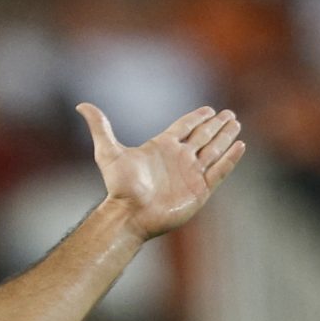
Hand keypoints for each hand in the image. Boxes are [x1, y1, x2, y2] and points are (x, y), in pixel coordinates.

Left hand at [77, 102, 244, 240]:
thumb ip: (100, 127)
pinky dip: (230, 159)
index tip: (209, 110)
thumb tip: (80, 105)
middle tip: (228, 114)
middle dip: (216, 126)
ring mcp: (190, 175)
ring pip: (213, 151)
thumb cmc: (119, 187)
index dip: (196, 118)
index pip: (184, 127)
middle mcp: (179, 159)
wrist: (129, 215)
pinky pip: (219, 172)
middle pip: (203, 137)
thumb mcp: (108, 153)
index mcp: (162, 148)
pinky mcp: (199, 191)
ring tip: (235, 124)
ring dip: (225, 138)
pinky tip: (239, 146)